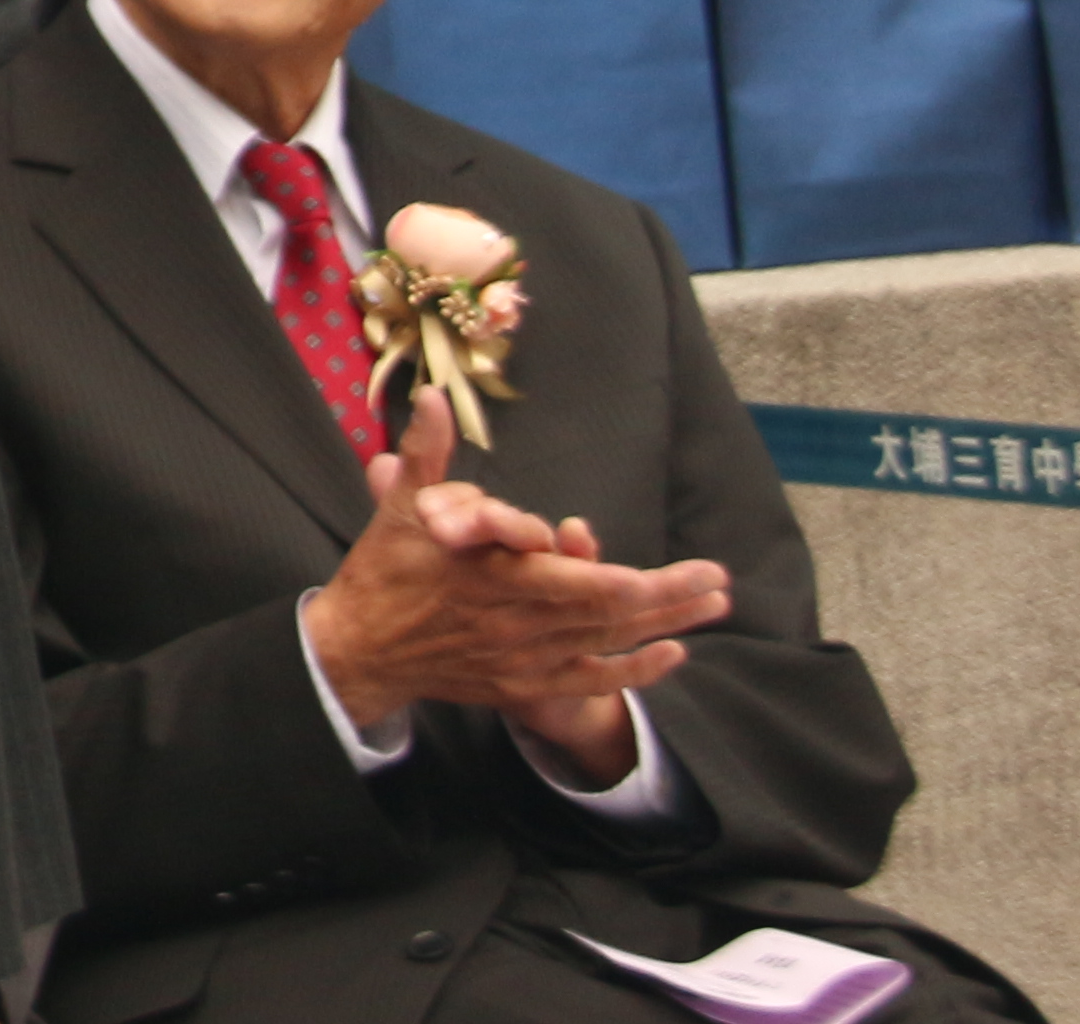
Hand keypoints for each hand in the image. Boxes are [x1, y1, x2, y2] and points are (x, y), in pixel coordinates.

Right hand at [300, 393, 726, 766]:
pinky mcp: (526, 684)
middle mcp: (518, 623)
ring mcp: (526, 658)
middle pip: (609, 612)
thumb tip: (433, 396)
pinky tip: (673, 655)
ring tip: (713, 604)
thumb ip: (426, 454)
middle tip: (718, 579)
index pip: (577, 583)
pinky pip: (592, 679)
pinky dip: (635, 671)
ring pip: (608, 642)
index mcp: (493, 578)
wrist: (361, 649)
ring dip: (665, 625)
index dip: (626, 579)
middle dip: (670, 596)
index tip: (665, 568)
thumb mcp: (400, 508)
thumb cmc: (384, 572)